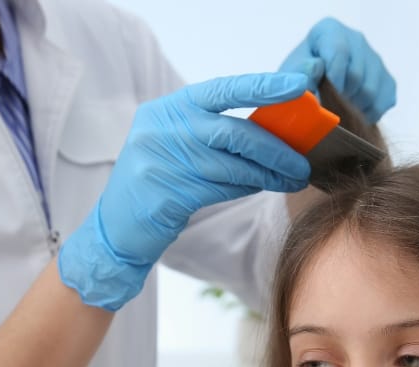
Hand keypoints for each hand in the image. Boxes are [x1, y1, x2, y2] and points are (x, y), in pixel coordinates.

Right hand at [58, 72, 310, 310]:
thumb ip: (213, 131)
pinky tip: (259, 187)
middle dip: (274, 147)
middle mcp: (161, 129)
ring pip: (230, 165)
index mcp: (167, 108)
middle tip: (302, 161)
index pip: (221, 90)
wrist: (115, 229)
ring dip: (267, 174)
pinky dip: (245, 188)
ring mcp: (161, 162)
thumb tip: (273, 128)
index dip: (261, 86)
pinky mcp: (166, 195)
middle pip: (232, 132)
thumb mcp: (176, 144)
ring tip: (291, 179)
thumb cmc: (157, 182)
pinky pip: (220, 189)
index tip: (297, 85)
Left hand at [280, 18, 396, 123]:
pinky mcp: (387, 81)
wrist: (311, 95)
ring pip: (371, 91)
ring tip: (336, 113)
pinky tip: (351, 115)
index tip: (323, 100)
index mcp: (330, 30)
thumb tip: (315, 68)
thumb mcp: (290, 77)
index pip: (340, 51)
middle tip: (326, 109)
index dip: (332, 80)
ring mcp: (375, 60)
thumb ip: (299, 73)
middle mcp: (356, 40)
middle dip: (340, 98)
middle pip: (357, 74)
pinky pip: (383, 102)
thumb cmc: (298, 82)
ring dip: (352, 109)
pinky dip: (367, 116)